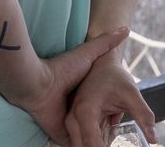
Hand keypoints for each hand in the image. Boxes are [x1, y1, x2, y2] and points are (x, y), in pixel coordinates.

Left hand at [12, 27, 129, 145]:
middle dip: (110, 131)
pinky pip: (77, 146)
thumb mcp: (87, 53)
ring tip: (114, 144)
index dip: (116, 114)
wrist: (38, 83)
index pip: (105, 109)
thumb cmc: (61, 68)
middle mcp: (77, 110)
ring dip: (101, 141)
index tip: (127, 117)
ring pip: (90, 137)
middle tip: (126, 136)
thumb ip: (105, 43)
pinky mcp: (63, 136)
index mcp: (83, 95)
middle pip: (99, 125)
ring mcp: (70, 124)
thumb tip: (125, 28)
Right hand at [65, 52, 156, 146]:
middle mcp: (74, 119)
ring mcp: (74, 123)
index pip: (90, 143)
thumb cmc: (114, 77)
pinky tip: (112, 126)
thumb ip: (143, 115)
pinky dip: (101, 144)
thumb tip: (153, 139)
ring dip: (99, 145)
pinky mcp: (80, 126)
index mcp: (85, 111)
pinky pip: (89, 143)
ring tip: (113, 125)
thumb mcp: (131, 93)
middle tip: (116, 142)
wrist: (101, 66)